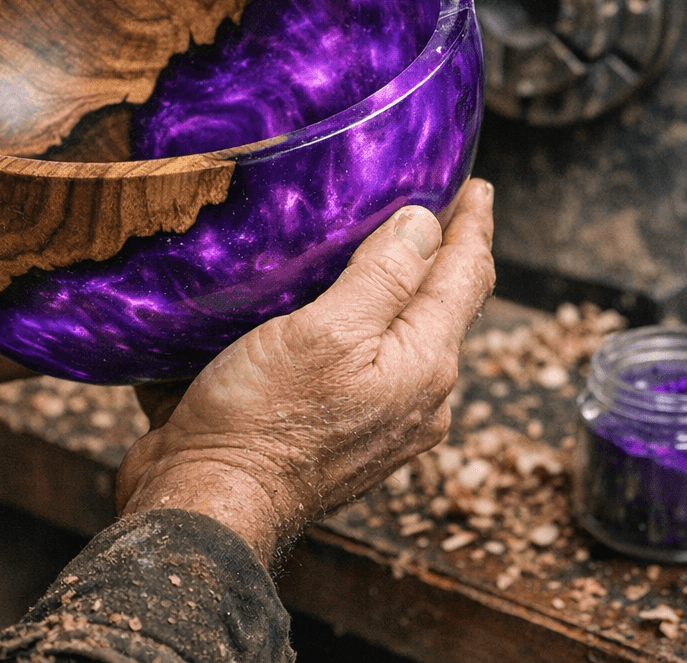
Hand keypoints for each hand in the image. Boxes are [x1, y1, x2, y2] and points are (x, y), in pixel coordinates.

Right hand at [115, 178, 494, 567]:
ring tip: (379, 249)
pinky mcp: (338, 433)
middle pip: (441, 309)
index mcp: (423, 364)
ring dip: (398, 291)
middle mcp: (415, 397)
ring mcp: (380, 420)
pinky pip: (366, 365)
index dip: (470, 224)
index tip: (476, 186)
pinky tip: (330, 312)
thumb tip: (425, 225)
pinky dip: (361, 327)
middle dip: (440, 256)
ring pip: (403, 338)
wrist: (210, 502)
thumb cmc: (261, 422)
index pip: (465, 276)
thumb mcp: (323, 332)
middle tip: (431, 206)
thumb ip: (382, 278)